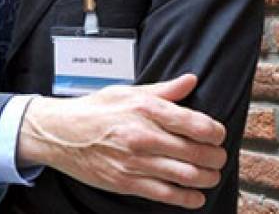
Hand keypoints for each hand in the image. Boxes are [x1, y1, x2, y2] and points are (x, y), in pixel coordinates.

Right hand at [18, 74, 225, 208]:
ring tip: (211, 175)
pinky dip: (188, 198)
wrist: (59, 133)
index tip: (218, 135)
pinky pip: (166, 194)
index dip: (216, 132)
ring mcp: (135, 162)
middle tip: (219, 157)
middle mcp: (143, 135)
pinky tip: (196, 196)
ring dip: (207, 178)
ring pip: (186, 175)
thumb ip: (163, 90)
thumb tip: (190, 81)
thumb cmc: (94, 110)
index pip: (196, 123)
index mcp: (146, 108)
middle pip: (197, 152)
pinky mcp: (127, 182)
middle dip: (216, 157)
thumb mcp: (127, 92)